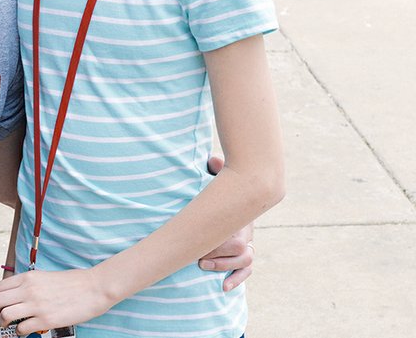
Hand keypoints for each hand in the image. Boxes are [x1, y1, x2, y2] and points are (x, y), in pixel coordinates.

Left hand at [0, 268, 110, 334]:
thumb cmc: (72, 282)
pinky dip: (20, 332)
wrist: (92, 288)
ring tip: (11, 325)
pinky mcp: (45, 320)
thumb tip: (17, 295)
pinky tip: (26, 330)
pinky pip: (22, 329)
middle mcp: (29, 290)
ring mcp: (36, 305)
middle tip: (0, 316)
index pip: (0, 287)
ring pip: (5, 315)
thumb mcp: (46, 276)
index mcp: (29, 277)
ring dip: (5, 322)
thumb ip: (30, 284)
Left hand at [200, 155, 254, 291]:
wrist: (233, 195)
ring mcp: (247, 242)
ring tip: (204, 265)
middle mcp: (246, 229)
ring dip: (224, 265)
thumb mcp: (217, 177)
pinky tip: (223, 287)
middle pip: (239, 247)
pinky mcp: (243, 254)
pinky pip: (246, 269)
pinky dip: (237, 279)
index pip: (237, 235)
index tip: (201, 246)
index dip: (220, 243)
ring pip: (245, 259)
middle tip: (199, 257)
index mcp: (240, 214)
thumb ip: (217, 168)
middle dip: (219, 254)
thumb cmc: (218, 187)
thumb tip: (213, 160)